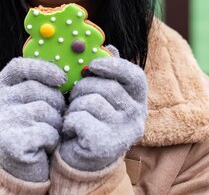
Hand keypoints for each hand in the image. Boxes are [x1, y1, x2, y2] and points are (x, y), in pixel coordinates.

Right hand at [0, 57, 66, 181]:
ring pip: (45, 110)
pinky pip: (46, 131)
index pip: (18, 67)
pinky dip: (52, 139)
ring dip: (55, 123)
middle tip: (55, 116)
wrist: (18, 171)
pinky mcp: (11, 144)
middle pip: (36, 88)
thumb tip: (64, 72)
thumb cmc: (30, 131)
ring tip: (47, 132)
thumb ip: (38, 85)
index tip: (61, 78)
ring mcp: (0, 123)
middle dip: (55, 102)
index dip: (42, 68)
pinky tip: (45, 146)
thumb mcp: (27, 104)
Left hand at [59, 51, 147, 171]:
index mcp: (138, 101)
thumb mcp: (102, 96)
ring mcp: (123, 132)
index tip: (93, 65)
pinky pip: (79, 118)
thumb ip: (107, 73)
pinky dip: (69, 122)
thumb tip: (109, 47)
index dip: (114, 66)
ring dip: (75, 107)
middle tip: (76, 98)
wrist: (81, 161)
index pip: (135, 76)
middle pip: (107, 87)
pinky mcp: (105, 145)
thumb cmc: (91, 121)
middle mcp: (136, 117)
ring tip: (76, 117)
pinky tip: (72, 131)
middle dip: (83, 88)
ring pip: (90, 102)